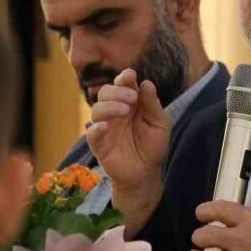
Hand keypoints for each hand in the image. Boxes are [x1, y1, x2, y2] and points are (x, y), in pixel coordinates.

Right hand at [86, 68, 169, 228]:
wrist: (145, 173)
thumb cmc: (153, 146)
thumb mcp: (160, 124)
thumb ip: (152, 105)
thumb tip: (146, 83)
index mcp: (130, 103)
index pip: (122, 85)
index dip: (124, 78)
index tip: (129, 76)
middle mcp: (115, 112)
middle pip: (105, 92)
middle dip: (117, 91)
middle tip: (132, 99)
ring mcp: (105, 127)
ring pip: (96, 109)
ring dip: (109, 106)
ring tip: (125, 111)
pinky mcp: (98, 144)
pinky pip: (91, 132)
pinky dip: (96, 127)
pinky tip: (106, 126)